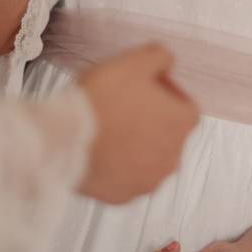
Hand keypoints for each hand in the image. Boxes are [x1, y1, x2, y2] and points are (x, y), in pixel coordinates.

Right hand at [76, 44, 197, 203]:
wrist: (66, 140)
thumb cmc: (102, 99)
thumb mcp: (133, 61)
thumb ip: (159, 55)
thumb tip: (166, 60)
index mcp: (182, 123)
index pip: (185, 105)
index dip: (165, 93)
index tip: (143, 87)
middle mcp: (173, 156)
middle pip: (168, 133)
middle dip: (150, 120)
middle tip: (122, 106)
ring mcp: (149, 180)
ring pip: (148, 158)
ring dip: (135, 145)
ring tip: (108, 129)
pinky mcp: (124, 196)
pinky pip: (126, 178)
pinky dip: (117, 166)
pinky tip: (99, 151)